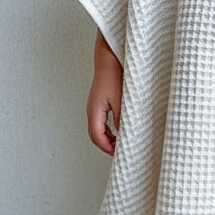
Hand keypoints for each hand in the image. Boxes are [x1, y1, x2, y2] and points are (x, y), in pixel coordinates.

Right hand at [87, 31, 122, 155]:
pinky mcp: (97, 103)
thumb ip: (121, 119)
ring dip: (106, 139)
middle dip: (105, 146)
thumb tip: (123, 134)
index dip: (107, 147)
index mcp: (94, 111)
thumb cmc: (114, 77)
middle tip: (118, 153)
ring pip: (95, 129)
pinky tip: (117, 131)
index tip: (118, 154)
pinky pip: (99, 122)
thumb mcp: (121, 101)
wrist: (108, 60)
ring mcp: (93, 107)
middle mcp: (91, 110)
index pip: (97, 136)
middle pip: (94, 135)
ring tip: (119, 144)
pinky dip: (106, 131)